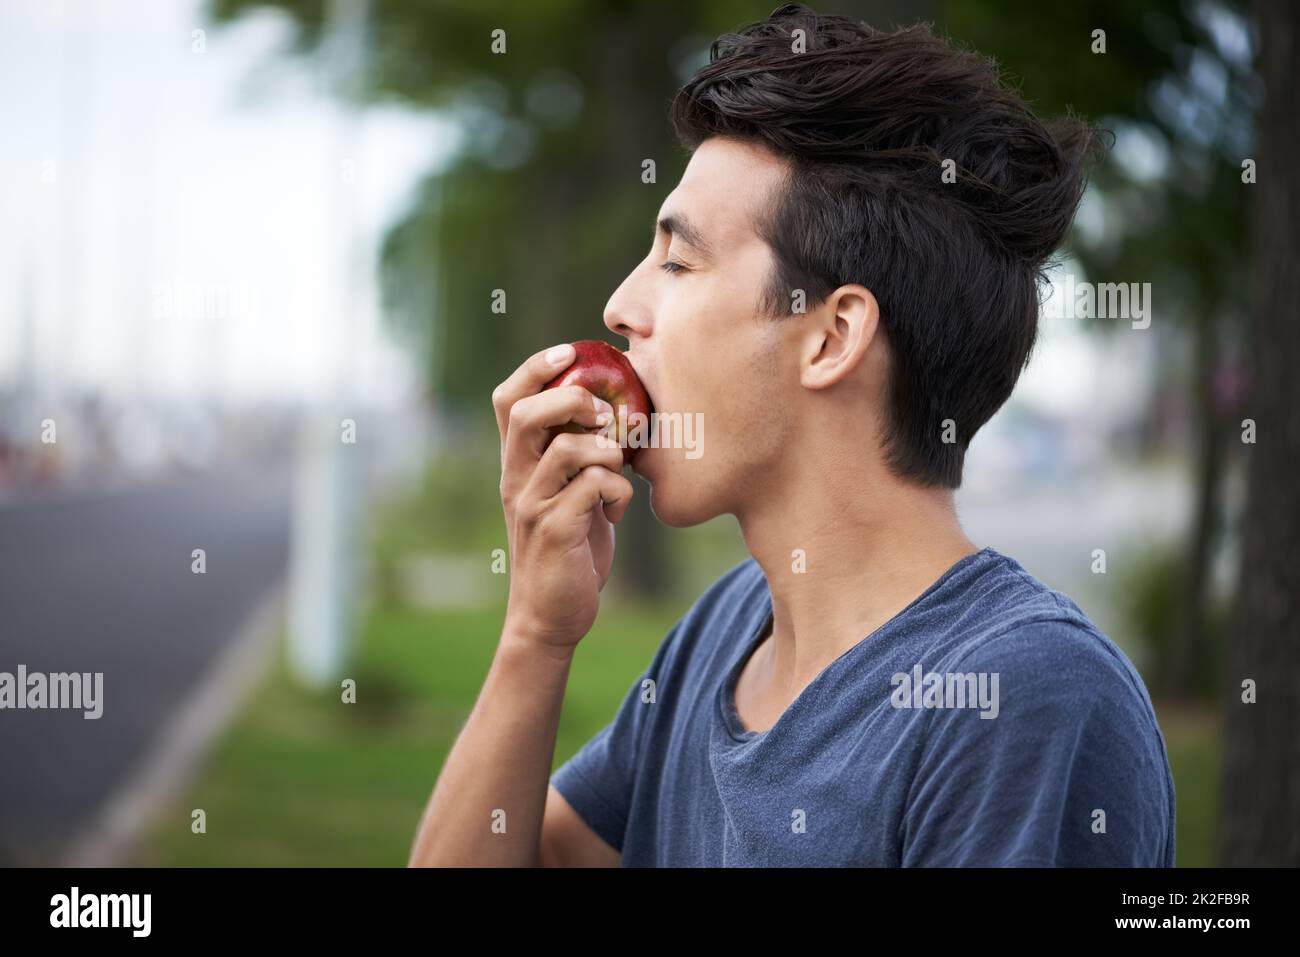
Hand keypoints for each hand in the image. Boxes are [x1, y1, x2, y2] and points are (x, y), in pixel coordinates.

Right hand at [492, 343, 634, 649]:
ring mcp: (533, 506)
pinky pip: (595, 488)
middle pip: (527, 414)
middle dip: (573, 400)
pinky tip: (619, 513)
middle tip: (604, 415)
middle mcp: (516, 479)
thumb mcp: (569, 492)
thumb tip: (616, 411)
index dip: (535, 367)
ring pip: (568, 449)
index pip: (509, 399)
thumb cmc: (570, 547)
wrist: (551, 615)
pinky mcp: (556, 532)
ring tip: (617, 470)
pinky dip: (620, 492)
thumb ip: (580, 454)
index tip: (569, 352)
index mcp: (517, 463)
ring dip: (607, 451)